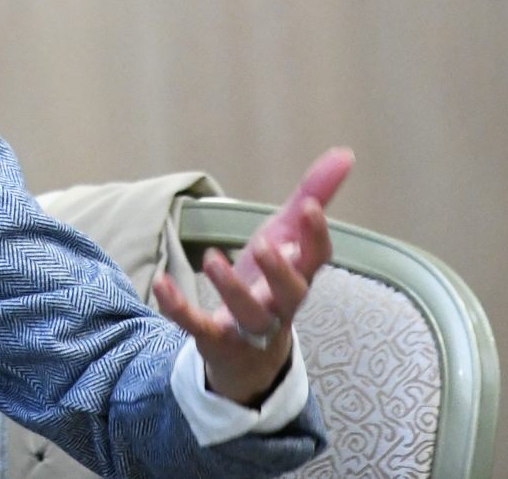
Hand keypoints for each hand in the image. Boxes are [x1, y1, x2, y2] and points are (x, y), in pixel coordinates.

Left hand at [151, 146, 353, 405]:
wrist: (248, 354)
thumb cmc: (269, 283)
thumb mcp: (285, 236)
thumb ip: (313, 196)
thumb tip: (345, 153)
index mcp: (299, 276)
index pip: (318, 259)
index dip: (316, 236)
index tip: (308, 207)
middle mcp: (280, 304)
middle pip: (290, 294)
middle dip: (279, 271)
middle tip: (262, 243)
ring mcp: (249, 326)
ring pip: (248, 313)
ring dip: (231, 288)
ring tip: (212, 258)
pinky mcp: (215, 338)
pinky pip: (197, 326)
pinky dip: (179, 307)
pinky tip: (162, 283)